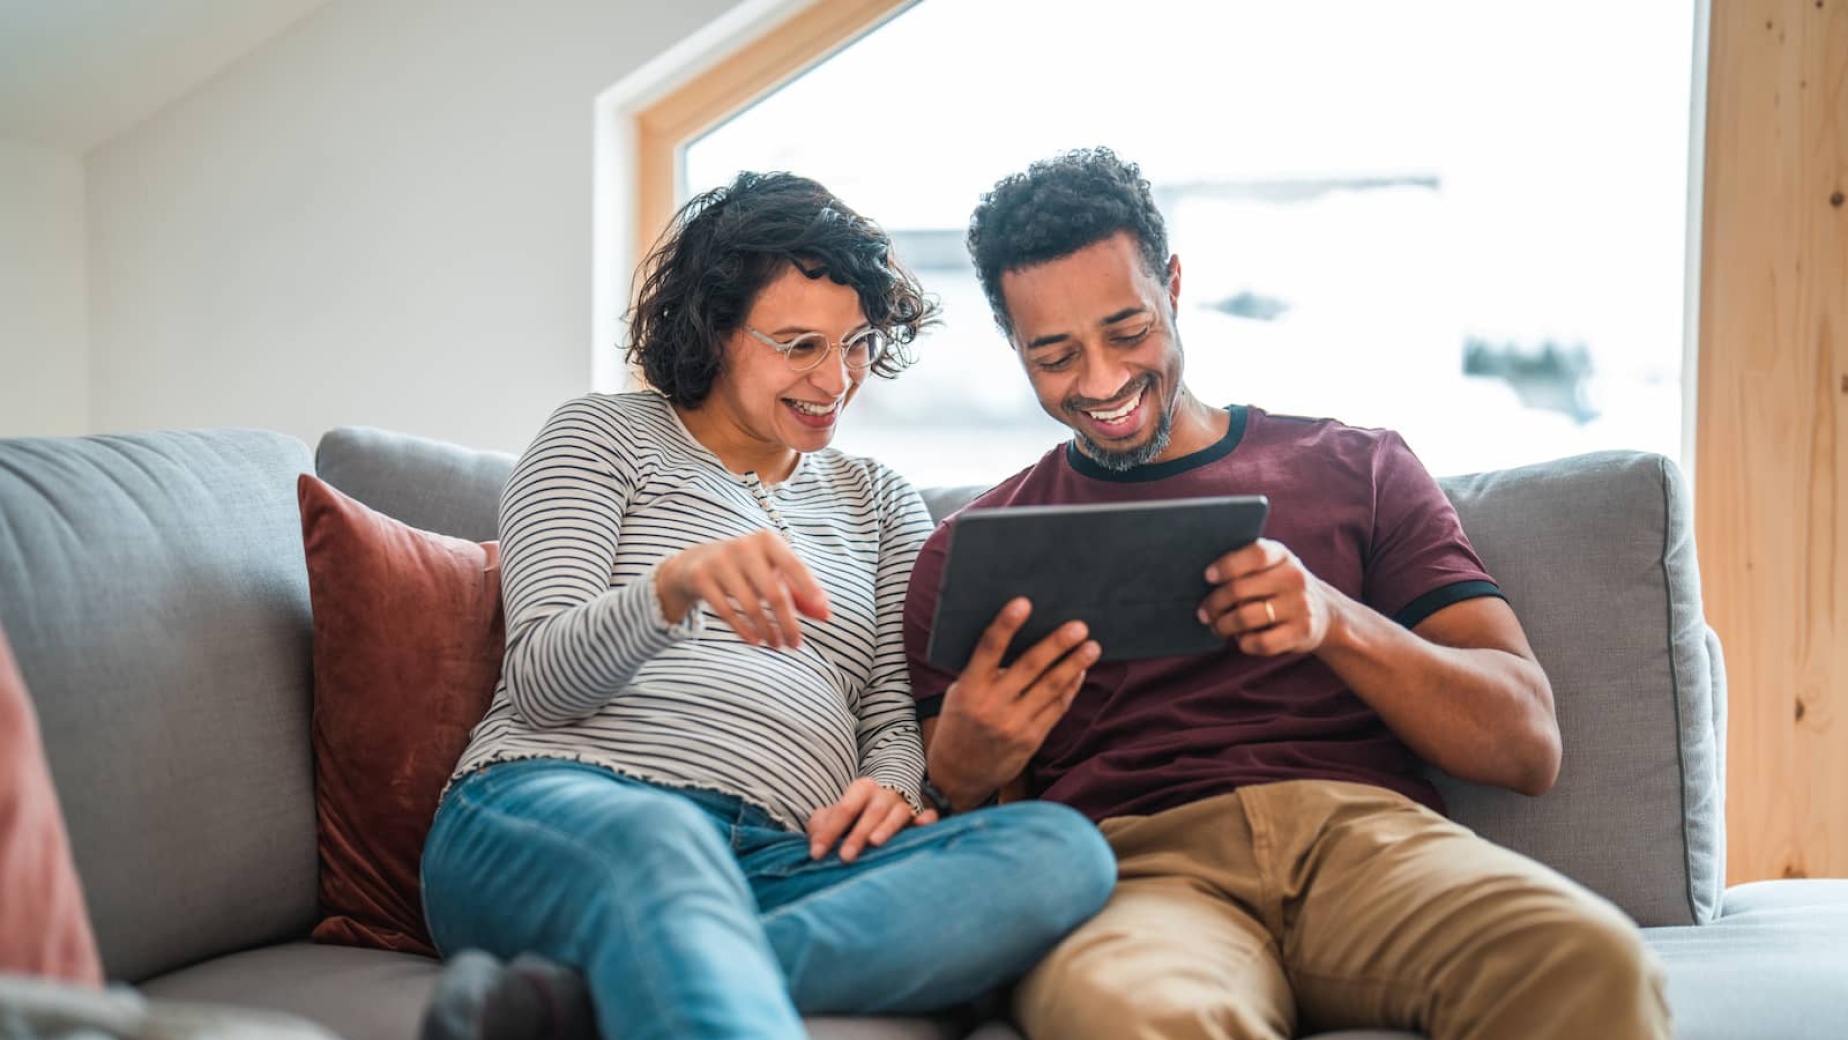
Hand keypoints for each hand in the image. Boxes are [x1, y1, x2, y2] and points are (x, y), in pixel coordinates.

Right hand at [656, 530, 829, 648]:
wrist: (696, 561)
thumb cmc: (747, 568)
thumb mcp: (773, 571)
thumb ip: (800, 592)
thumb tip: (826, 615)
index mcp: (767, 541)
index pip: (794, 565)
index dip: (810, 589)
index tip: (823, 613)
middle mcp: (744, 547)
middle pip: (774, 593)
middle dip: (788, 623)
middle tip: (796, 645)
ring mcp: (719, 561)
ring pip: (751, 606)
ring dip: (767, 630)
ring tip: (777, 645)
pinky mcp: (700, 577)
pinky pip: (726, 611)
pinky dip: (744, 630)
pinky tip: (756, 641)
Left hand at [806, 777, 937, 862]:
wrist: (889, 798)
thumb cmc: (858, 812)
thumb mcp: (837, 814)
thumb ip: (822, 825)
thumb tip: (816, 842)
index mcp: (861, 789)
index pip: (843, 809)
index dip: (829, 831)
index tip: (817, 854)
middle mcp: (884, 794)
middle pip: (871, 812)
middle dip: (857, 835)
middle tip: (845, 857)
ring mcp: (904, 804)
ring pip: (898, 814)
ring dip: (886, 828)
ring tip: (874, 843)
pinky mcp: (921, 815)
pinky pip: (928, 816)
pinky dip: (925, 821)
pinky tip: (919, 826)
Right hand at [927, 598, 1099, 809]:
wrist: (956, 777)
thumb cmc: (958, 725)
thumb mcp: (959, 695)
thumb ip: (985, 674)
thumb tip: (1020, 643)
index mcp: (969, 690)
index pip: (988, 651)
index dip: (1005, 625)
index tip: (1023, 603)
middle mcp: (993, 706)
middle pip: (1030, 668)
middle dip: (1057, 645)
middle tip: (1078, 626)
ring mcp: (1014, 725)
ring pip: (1051, 688)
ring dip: (1074, 665)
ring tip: (1091, 647)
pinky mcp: (1031, 740)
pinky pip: (1056, 708)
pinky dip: (1070, 688)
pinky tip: (1079, 672)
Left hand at [1197, 538, 1336, 655]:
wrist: (1325, 612)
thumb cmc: (1281, 587)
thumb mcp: (1272, 567)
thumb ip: (1245, 567)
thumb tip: (1205, 582)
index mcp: (1282, 555)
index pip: (1255, 555)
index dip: (1227, 565)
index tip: (1208, 577)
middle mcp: (1294, 577)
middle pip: (1240, 590)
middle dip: (1214, 604)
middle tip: (1204, 613)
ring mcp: (1300, 605)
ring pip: (1245, 618)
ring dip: (1223, 625)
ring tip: (1218, 627)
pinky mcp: (1302, 632)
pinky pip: (1261, 642)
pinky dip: (1244, 643)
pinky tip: (1241, 640)